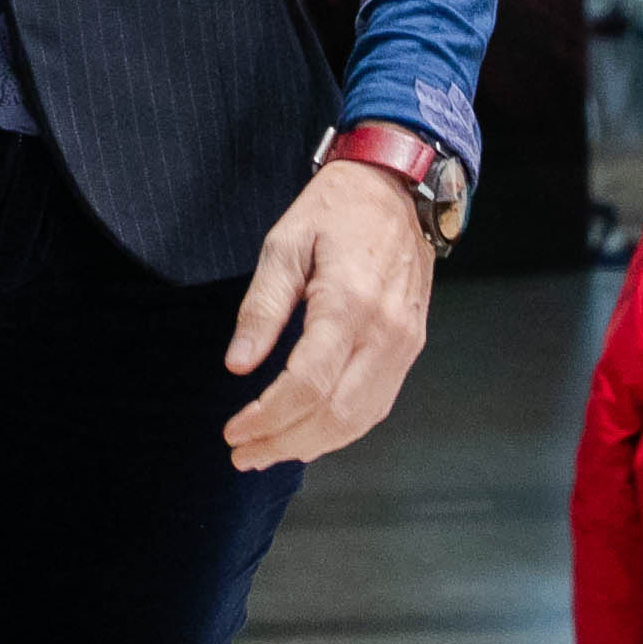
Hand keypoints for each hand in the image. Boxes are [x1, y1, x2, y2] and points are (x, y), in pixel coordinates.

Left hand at [221, 156, 435, 469]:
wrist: (396, 189)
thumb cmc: (336, 210)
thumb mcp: (283, 243)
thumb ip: (262, 307)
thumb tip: (238, 363)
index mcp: (349, 304)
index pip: (307, 384)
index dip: (267, 417)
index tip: (232, 430)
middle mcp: (385, 332)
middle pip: (335, 414)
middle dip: (284, 443)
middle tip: (242, 455)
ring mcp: (404, 343)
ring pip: (361, 418)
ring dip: (312, 445)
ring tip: (268, 452)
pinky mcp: (410, 345)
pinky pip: (378, 402)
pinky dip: (342, 428)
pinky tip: (309, 433)